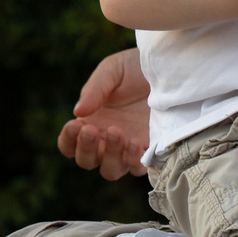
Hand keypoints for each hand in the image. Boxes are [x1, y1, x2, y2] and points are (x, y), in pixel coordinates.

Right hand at [59, 49, 152, 179]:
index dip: (68, 140)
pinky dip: (134, 161)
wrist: (169, 66)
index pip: (69, 143)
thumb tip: (77, 113)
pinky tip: (137, 143)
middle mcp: (106, 140)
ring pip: (110, 170)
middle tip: (92, 130)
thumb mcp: (112, 71)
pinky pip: (138, 168)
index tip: (75, 125)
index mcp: (91, 122)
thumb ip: (94, 90)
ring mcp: (128, 147)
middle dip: (87, 149)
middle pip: (86, 161)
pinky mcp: (151, 149)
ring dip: (110, 157)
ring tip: (118, 133)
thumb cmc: (136, 68)